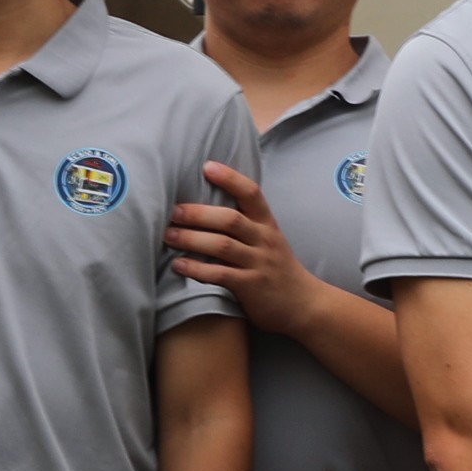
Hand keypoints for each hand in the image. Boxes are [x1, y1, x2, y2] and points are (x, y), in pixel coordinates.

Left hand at [167, 165, 316, 334]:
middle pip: (230, 219)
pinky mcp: (251, 286)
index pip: (252, 193)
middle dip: (198, 213)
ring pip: (222, 246)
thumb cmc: (276, 270)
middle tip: (172, 211)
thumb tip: (204, 209)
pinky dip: (196, 269)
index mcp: (268, 225)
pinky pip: (220, 274)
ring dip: (191, 239)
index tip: (207, 166)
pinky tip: (178, 266)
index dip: (230, 178)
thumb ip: (245, 226)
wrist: (304, 304)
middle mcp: (264, 240)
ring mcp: (259, 263)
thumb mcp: (269, 241)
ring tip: (167, 236)